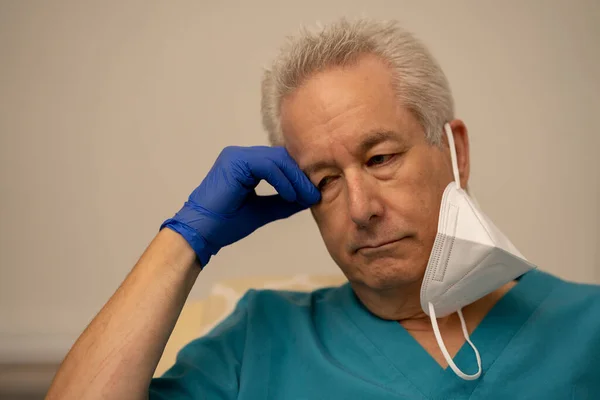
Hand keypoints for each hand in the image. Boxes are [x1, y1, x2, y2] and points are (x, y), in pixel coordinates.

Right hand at [161, 146, 319, 267]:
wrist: (201, 233)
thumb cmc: (226, 224)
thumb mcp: (263, 211)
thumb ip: (284, 203)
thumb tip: (308, 199)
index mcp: (245, 164)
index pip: (280, 162)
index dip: (298, 176)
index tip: (313, 194)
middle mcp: (241, 155)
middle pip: (281, 157)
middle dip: (300, 176)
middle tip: (314, 195)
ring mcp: (236, 156)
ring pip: (277, 159)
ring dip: (295, 179)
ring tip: (306, 197)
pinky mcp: (235, 162)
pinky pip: (268, 166)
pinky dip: (283, 181)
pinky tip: (290, 196)